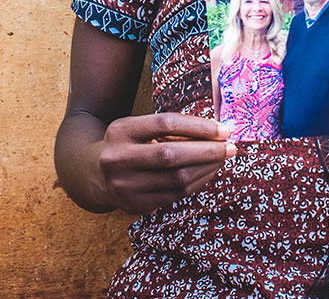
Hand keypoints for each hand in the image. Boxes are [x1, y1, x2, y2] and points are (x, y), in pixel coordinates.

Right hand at [97, 113, 236, 214]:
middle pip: (172, 155)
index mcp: (120, 131)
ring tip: (223, 159)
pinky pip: (176, 195)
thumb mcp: (140, 127)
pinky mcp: (135, 206)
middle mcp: (118, 159)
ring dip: (207, 168)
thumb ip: (172, 128)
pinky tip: (208, 173)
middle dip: (208, 151)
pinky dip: (197, 183)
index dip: (199, 126)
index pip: (165, 123)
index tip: (224, 129)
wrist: (96, 174)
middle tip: (231, 147)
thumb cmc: (130, 144)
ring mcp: (125, 186)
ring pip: (177, 179)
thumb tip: (218, 131)